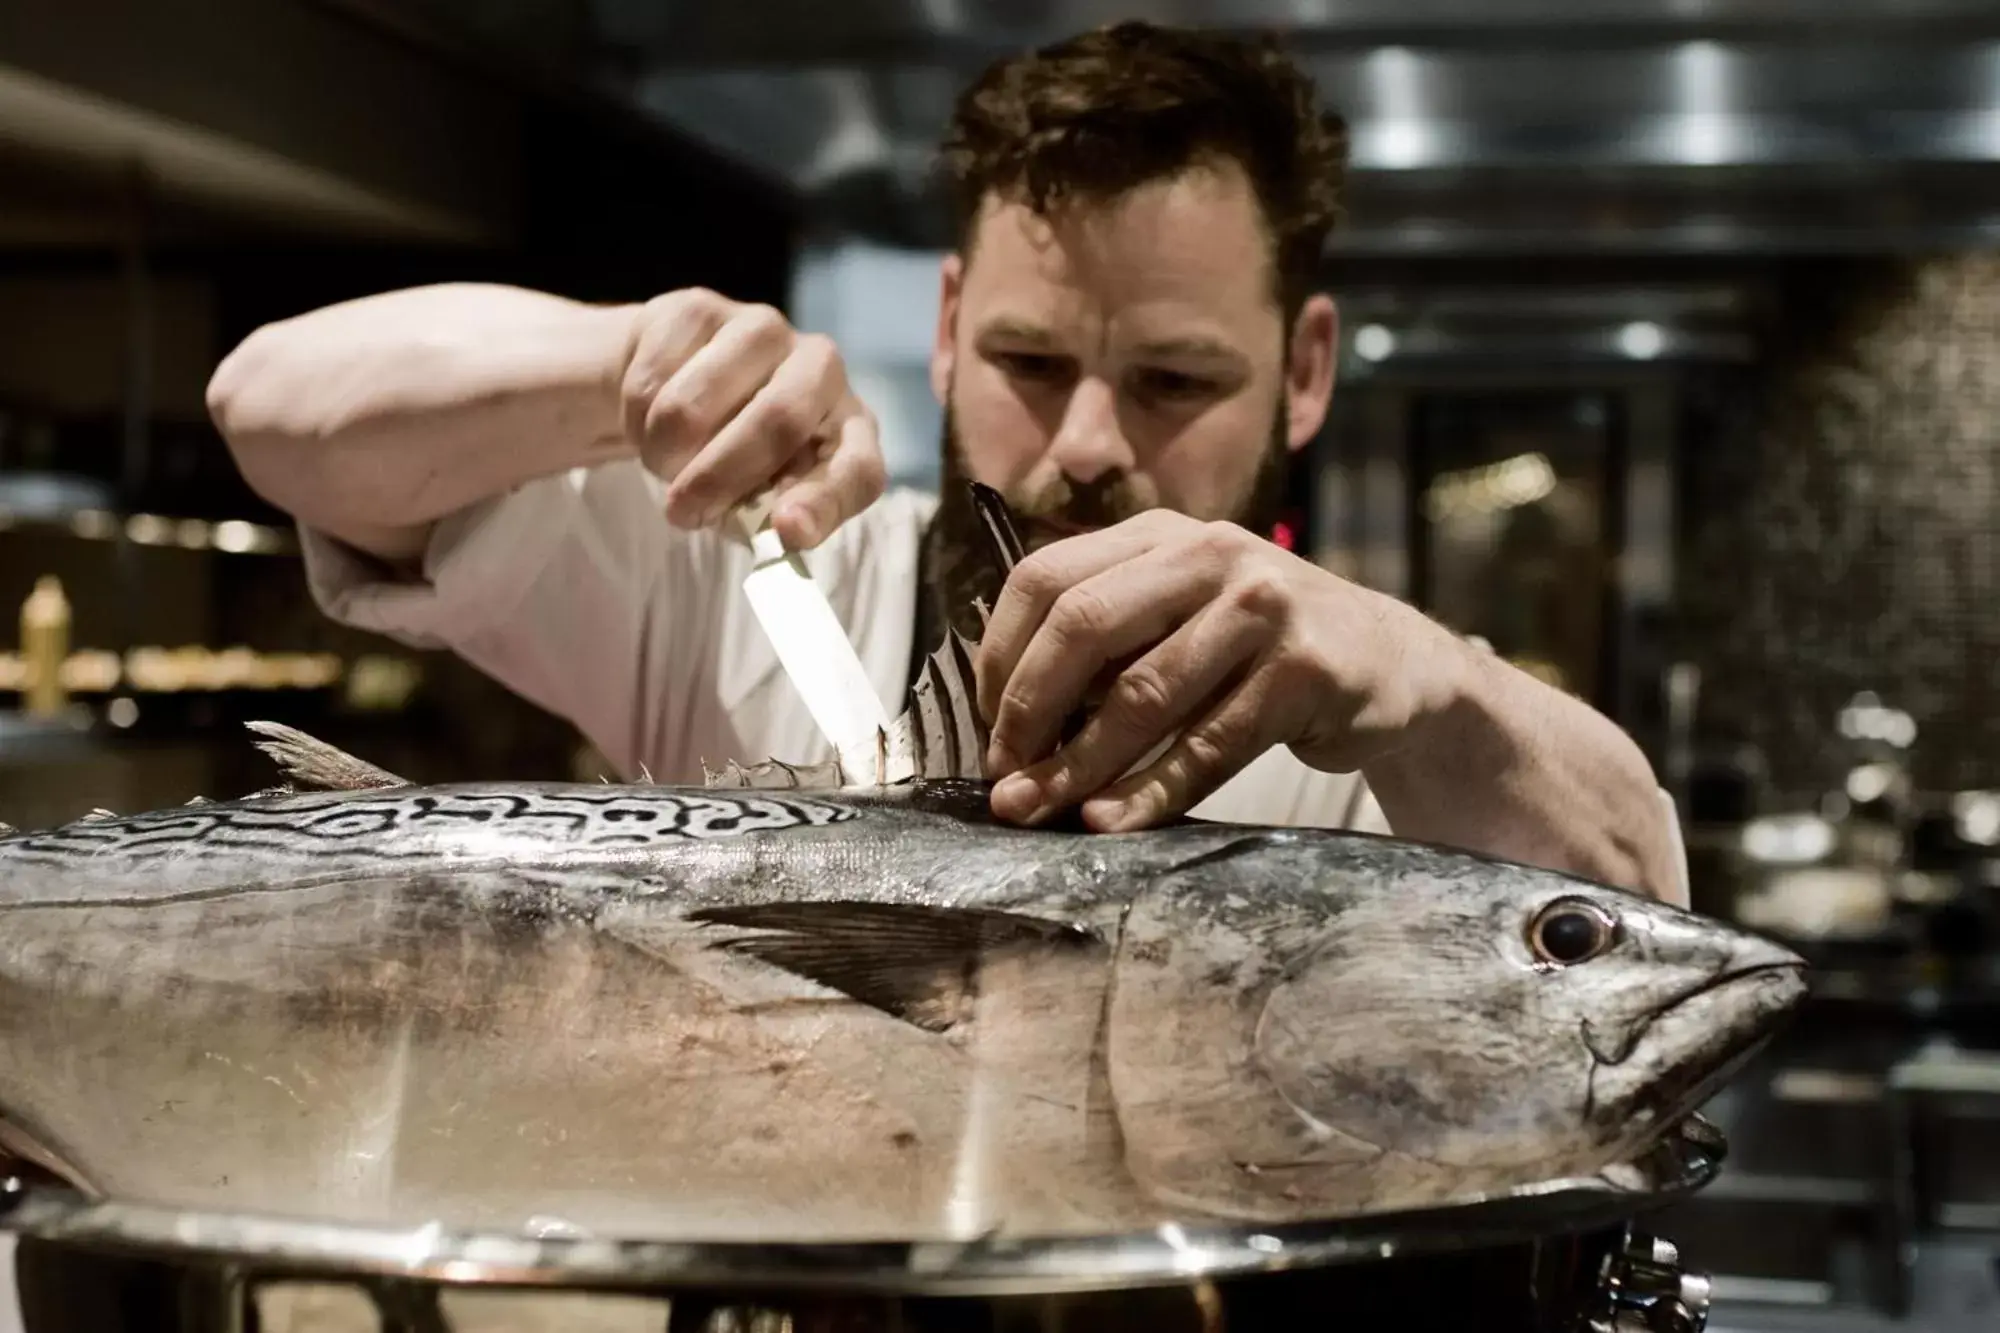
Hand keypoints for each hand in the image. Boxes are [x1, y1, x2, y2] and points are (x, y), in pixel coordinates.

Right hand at [618, 289, 885, 548]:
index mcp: (850, 431)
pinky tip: (649, 419)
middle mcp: (822, 368)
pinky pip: (651, 381)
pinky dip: (635, 420)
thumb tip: (777, 536)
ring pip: (694, 407)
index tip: (786, 529)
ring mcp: (763, 329)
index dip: (825, 503)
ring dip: (663, 452)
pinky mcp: (700, 309)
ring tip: (664, 463)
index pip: (858, 468)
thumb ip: (769, 521)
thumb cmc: (732, 460)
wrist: (678, 387)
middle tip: (680, 511)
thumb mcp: (756, 503)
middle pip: (777, 421)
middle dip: (718, 477)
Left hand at [974, 511, 1454, 830]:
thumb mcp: (1185, 614)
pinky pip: (1209, 744)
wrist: (1394, 663)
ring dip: (1079, 763)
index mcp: (1162, 534)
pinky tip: (1112, 821)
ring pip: (1143, 693)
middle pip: (1084, 625)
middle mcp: (1209, 553)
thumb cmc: (1263, 651)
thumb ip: (1109, 640)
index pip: (1046, 577)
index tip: (987, 725)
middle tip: (1004, 774)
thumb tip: (1001, 718)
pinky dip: (1152, 790)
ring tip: (1039, 810)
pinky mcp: (1305, 668)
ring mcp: (1262, 606)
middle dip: (1028, 709)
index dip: (1000, 656)